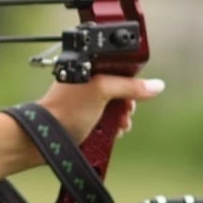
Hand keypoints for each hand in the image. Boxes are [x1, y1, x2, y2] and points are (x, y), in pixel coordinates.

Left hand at [35, 72, 163, 144]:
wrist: (47, 137)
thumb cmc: (65, 109)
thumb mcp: (102, 90)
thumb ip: (129, 86)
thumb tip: (155, 86)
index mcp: (86, 65)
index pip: (118, 66)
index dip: (131, 80)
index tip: (136, 92)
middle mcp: (85, 80)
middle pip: (118, 88)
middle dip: (127, 102)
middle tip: (126, 111)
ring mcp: (83, 100)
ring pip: (113, 105)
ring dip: (121, 116)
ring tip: (120, 124)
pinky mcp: (83, 117)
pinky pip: (105, 119)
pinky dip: (112, 125)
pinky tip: (114, 132)